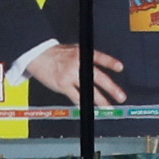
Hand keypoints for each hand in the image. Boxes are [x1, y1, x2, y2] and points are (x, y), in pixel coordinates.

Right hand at [7, 41, 128, 106]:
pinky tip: (89, 109)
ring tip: (108, 107)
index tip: (120, 68)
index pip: (99, 57)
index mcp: (82, 53)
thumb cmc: (56, 54)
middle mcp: (78, 64)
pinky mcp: (62, 85)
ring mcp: (70, 75)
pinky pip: (75, 96)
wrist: (38, 55)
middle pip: (98, 77)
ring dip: (100, 100)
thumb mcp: (74, 50)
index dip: (110, 62)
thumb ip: (86, 59)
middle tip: (121, 96)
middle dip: (111, 88)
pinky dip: (83, 103)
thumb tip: (100, 69)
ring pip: (88, 89)